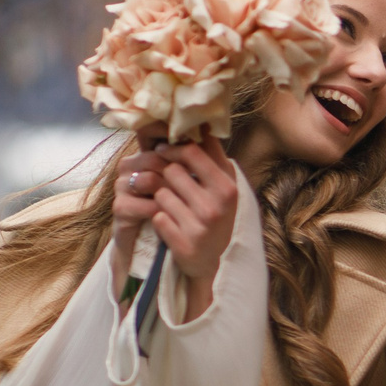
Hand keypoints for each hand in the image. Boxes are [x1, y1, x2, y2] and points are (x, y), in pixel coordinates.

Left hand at [111, 131, 239, 317]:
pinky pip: (157, 217)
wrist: (210, 262)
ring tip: (170, 207)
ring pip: (161, 194)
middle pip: (171, 172)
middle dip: (164, 176)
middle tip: (165, 183)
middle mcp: (217, 206)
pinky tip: (168, 225)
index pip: (191, 152)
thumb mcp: (223, 187)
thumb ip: (213, 157)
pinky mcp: (184, 243)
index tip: (163, 151)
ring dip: (160, 199)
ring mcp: (201, 226)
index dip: (171, 148)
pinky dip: (158, 219)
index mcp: (227, 188)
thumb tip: (202, 124)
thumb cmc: (214, 216)